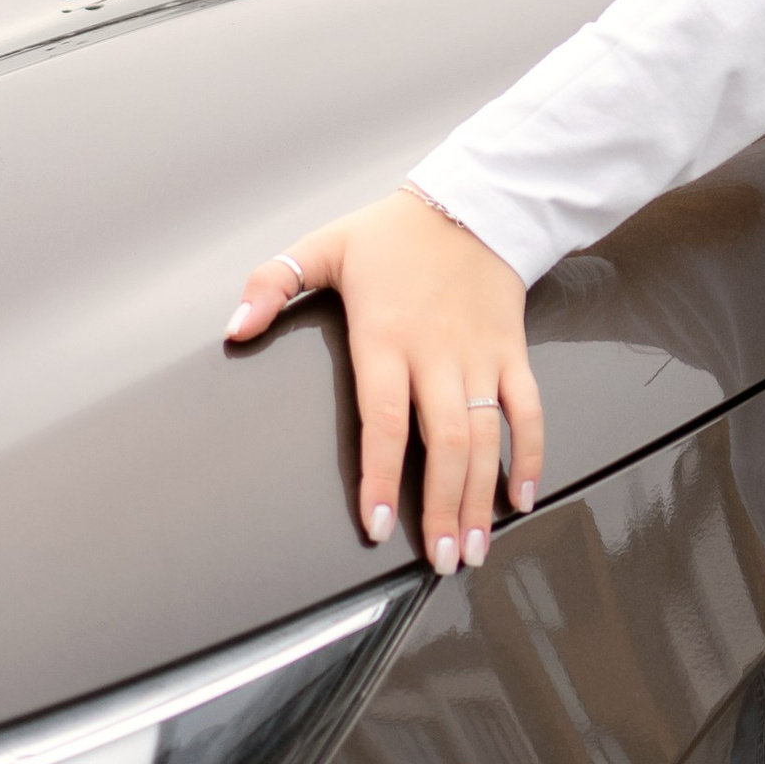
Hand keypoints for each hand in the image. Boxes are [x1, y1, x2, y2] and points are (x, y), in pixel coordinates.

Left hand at [226, 190, 542, 573]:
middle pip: (446, 441)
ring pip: (488, 436)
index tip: (374, 526)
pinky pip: (529, 409)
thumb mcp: (325, 246)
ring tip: (473, 549)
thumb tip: (233, 329)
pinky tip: (521, 498)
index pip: (384, 418)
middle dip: (442, 507)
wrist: (472, 201)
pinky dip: (530, 454)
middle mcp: (438, 353)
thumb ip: (272, 284)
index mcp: (387, 335)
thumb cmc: (392, 233)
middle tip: (439, 562)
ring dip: (480, 497)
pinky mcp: (511, 351)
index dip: (380, 475)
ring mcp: (480, 355)